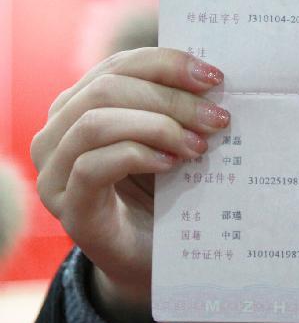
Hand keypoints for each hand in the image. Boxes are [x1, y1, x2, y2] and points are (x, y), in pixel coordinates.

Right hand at [31, 48, 228, 322]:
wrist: (149, 258)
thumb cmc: (161, 192)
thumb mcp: (167, 140)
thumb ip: (173, 107)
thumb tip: (211, 79)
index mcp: (80, 105)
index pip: (120, 65)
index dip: (167, 64)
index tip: (214, 78)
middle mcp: (57, 133)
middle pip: (108, 88)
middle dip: (170, 98)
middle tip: (218, 118)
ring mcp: (55, 172)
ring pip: (95, 122)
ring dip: (157, 126)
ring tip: (198, 145)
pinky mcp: (69, 207)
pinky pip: (92, 166)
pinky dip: (136, 155)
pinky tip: (171, 164)